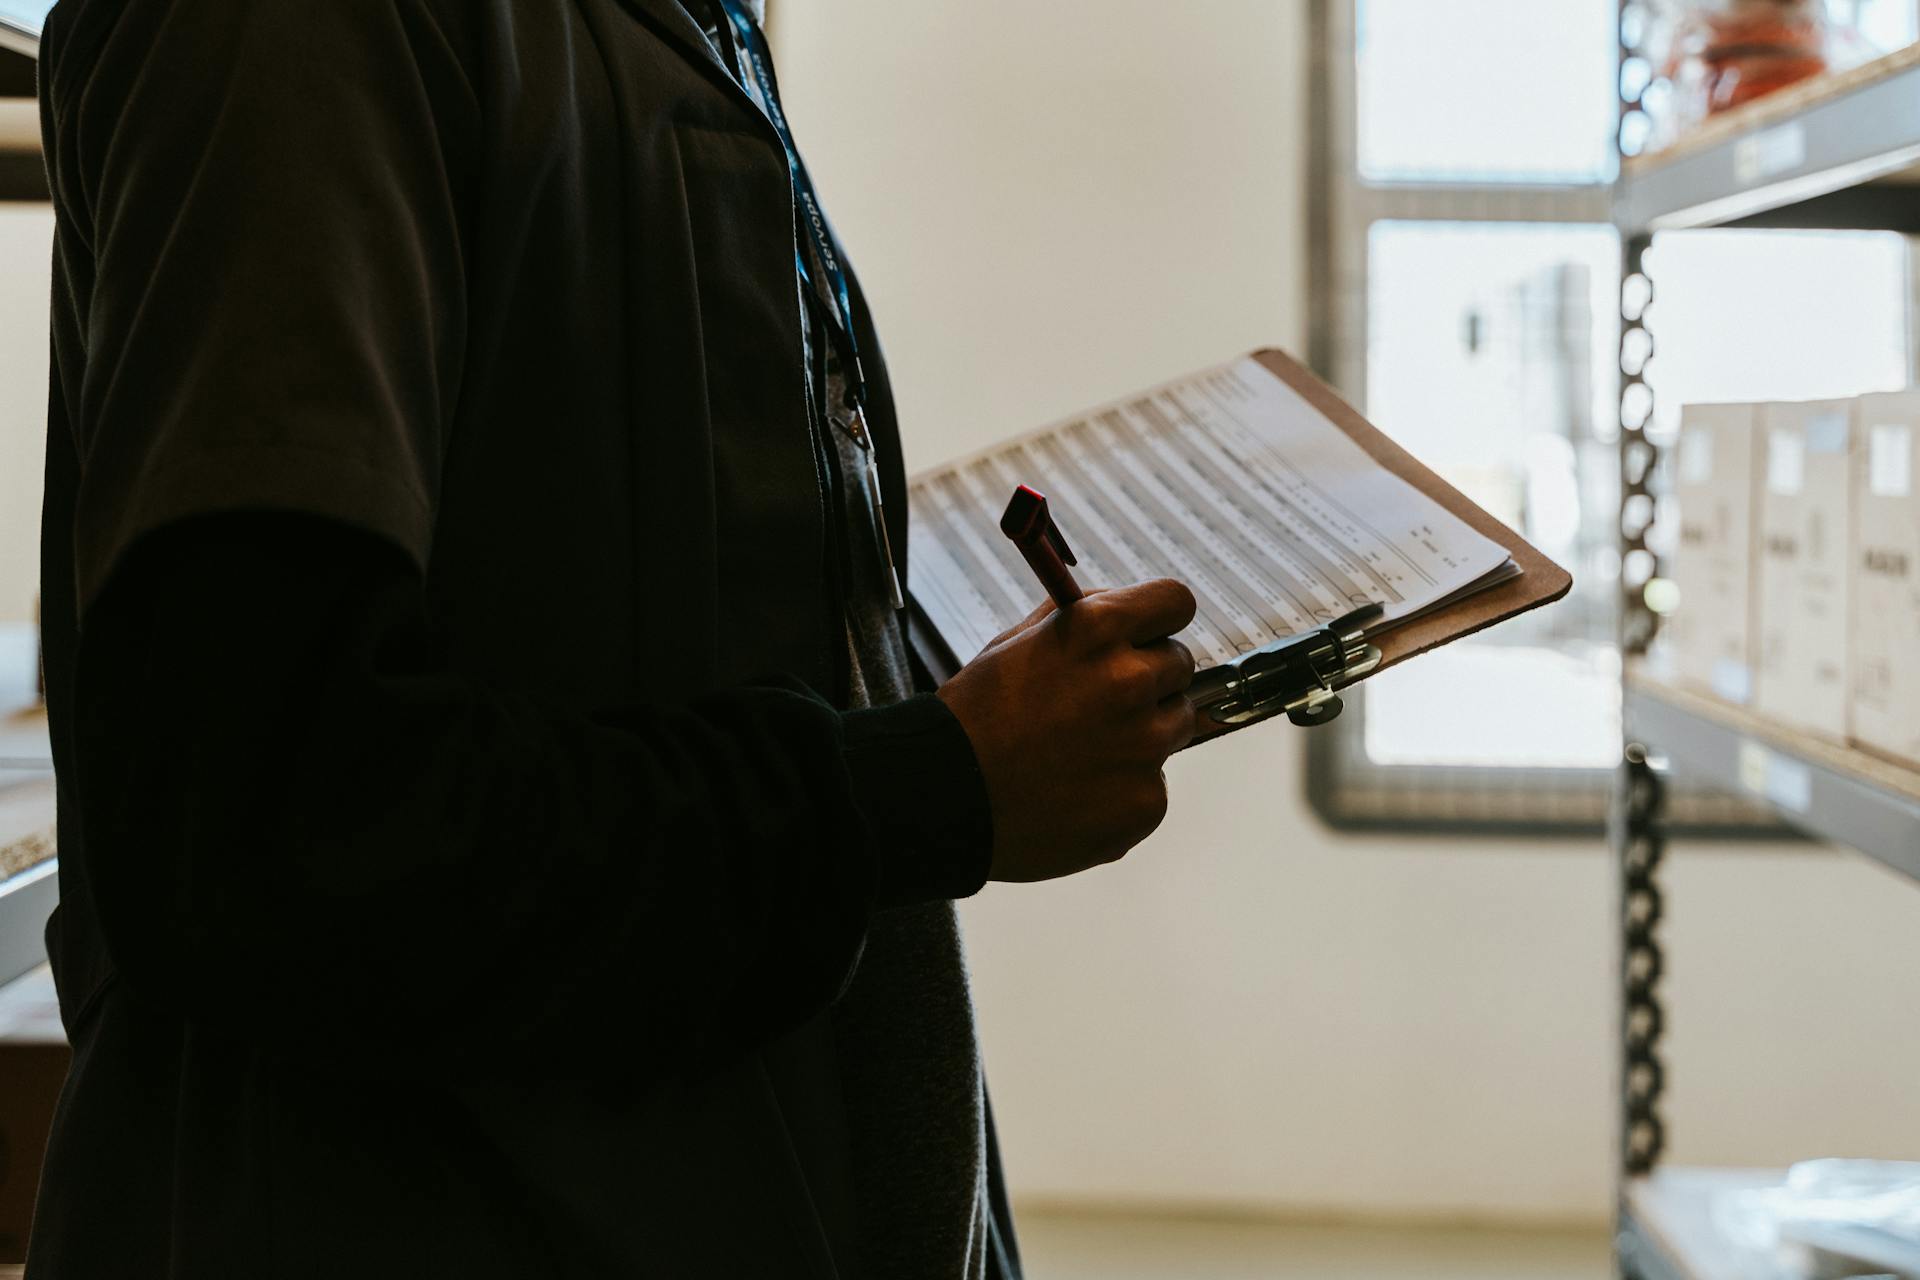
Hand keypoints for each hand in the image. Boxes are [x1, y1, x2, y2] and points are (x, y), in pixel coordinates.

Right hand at [936, 579, 1198, 881]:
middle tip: (1100, 704)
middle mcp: (1129, 681)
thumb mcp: (1017, 642)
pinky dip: (1125, 788)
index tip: (1149, 634)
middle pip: (1179, 665)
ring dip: (1144, 732)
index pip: (1175, 602)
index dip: (1159, 620)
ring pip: (1175, 724)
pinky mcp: (1147, 800)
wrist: (948, 799)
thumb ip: (1079, 617)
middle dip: (1148, 679)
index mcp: (1097, 630)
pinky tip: (1078, 791)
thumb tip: (1121, 607)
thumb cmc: (974, 718)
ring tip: (1084, 751)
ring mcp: (1144, 745)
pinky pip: (1154, 783)